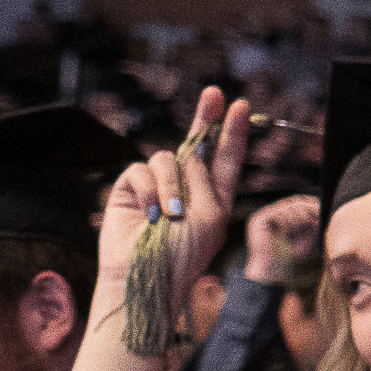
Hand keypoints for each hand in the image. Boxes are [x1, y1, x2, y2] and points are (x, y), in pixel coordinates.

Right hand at [94, 88, 247, 297]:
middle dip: (206, 119)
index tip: (240, 105)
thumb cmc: (182, 255)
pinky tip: (150, 214)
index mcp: (214, 197)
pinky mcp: (130, 189)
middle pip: (196, 145)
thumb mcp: (209, 217)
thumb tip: (187, 154)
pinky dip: (148, 191)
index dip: (233, 132)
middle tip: (215, 94)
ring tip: (171, 216)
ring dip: (171, 186)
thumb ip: (204, 180)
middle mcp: (188, 188)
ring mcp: (158, 187)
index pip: (225, 158)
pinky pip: (141, 170)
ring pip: (167, 160)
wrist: (146, 277)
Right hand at [243, 194, 319, 287]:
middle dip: (308, 207)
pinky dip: (288, 221)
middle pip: (292, 202)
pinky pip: (277, 214)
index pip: (295, 203)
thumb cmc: (288, 258)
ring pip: (287, 207)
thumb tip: (322, 212)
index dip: (309, 203)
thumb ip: (312, 226)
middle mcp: (269, 214)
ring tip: (308, 226)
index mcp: (279, 216)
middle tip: (319, 213)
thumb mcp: (305, 239)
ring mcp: (262, 216)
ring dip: (300, 217)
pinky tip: (292, 231)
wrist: (273, 272)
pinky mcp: (258, 221)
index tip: (322, 208)